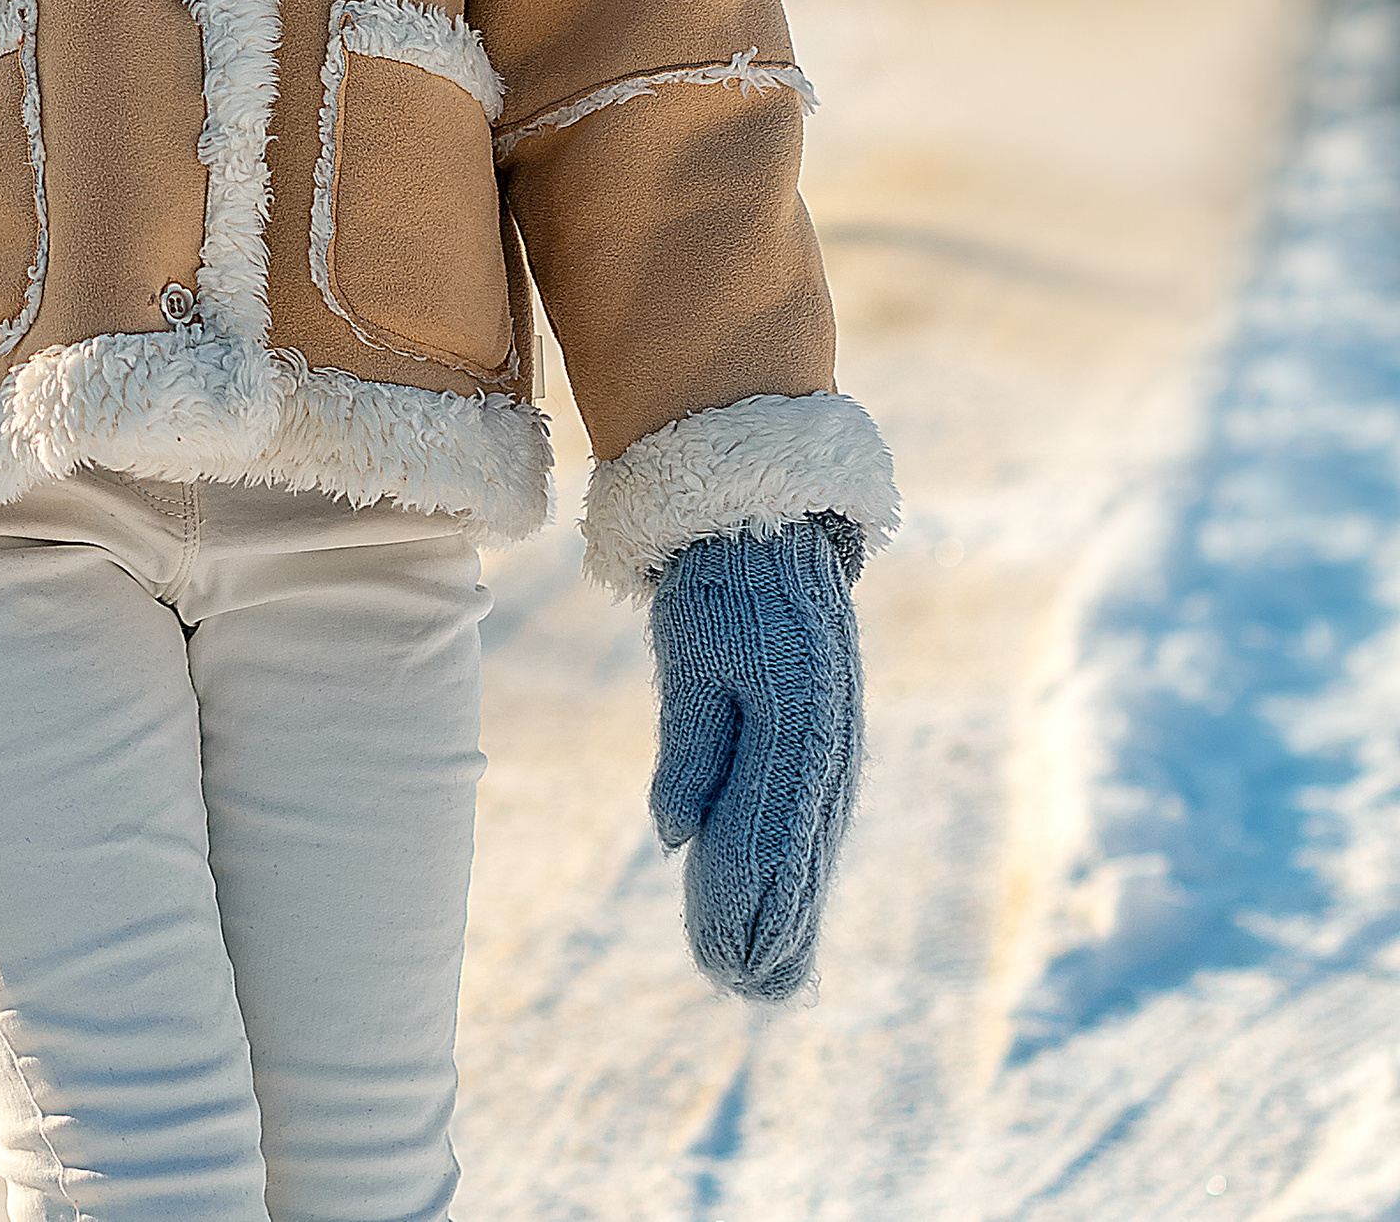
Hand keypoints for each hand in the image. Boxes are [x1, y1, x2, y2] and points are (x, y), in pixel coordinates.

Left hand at [647, 514, 863, 1002]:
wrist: (771, 526)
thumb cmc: (718, 586)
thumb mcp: (691, 652)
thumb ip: (689, 745)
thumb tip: (673, 836)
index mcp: (794, 725)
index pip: (761, 840)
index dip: (737, 905)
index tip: (713, 962)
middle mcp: (830, 748)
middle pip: (796, 861)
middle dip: (765, 930)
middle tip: (735, 988)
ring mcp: (840, 749)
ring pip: (815, 853)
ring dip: (792, 916)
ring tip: (765, 979)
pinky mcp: (836, 745)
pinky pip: (820, 828)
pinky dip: (804, 878)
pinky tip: (792, 916)